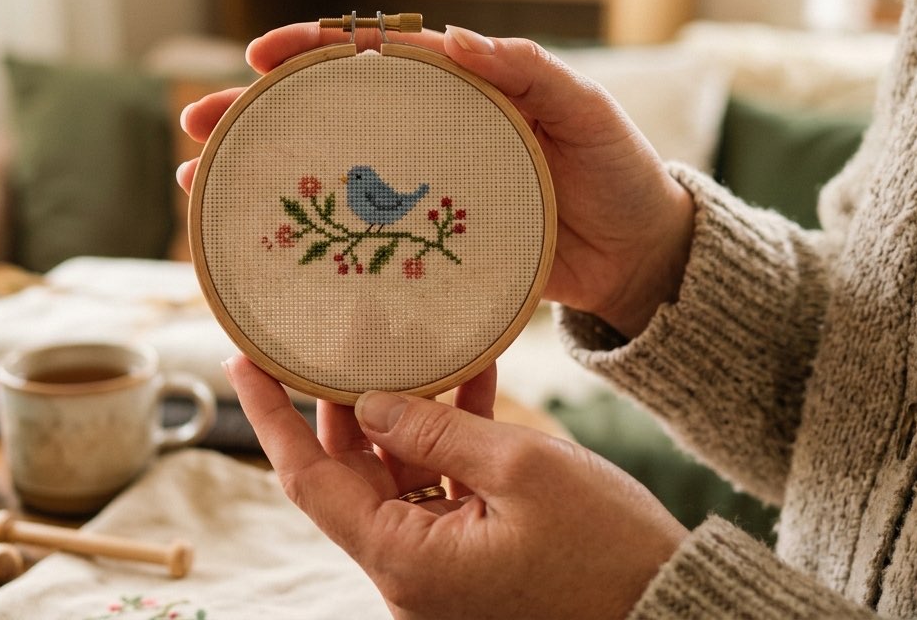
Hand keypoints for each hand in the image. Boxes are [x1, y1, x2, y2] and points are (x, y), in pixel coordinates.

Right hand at [178, 24, 694, 335]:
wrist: (642, 258)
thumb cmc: (619, 174)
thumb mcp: (584, 111)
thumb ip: (528, 71)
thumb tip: (456, 41)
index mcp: (457, 92)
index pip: (368, 58)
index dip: (308, 53)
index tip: (255, 57)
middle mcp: (427, 138)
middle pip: (323, 120)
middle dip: (252, 119)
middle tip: (194, 128)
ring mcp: (421, 194)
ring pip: (326, 178)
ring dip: (258, 180)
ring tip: (197, 188)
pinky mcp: (426, 248)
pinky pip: (357, 237)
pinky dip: (306, 240)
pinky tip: (259, 250)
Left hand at [226, 354, 686, 619]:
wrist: (675, 610)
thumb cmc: (609, 553)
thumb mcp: (522, 469)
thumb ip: (434, 429)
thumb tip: (369, 401)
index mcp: (404, 558)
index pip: (308, 480)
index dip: (269, 418)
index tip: (241, 360)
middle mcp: (408, 570)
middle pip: (351, 471)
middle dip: (345, 397)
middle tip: (340, 326)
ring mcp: (440, 567)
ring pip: (398, 473)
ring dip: (404, 409)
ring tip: (407, 335)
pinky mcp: (473, 558)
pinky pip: (442, 487)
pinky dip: (448, 437)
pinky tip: (465, 375)